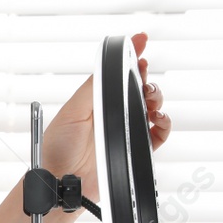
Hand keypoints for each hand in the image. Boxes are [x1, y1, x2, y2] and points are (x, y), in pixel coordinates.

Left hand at [40, 33, 168, 184]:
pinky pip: (158, 135)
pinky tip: (158, 119)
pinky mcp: (134, 151)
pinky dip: (164, 124)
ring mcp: (124, 132)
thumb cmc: (58, 149)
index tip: (140, 39)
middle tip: (145, 73)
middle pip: (137, 88)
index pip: (114, 74)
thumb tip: (108, 69)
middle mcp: (110, 115)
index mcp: (94, 102)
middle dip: (146, 77)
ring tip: (151, 100)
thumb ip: (91, 90)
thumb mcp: (71, 112)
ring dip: (157, 99)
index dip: (129, 55)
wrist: (63, 183)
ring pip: (151, 108)